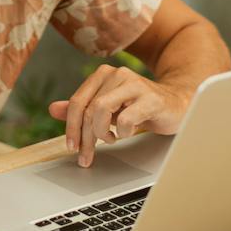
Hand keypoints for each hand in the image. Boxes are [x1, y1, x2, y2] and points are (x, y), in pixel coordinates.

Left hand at [48, 65, 193, 167]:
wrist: (178, 104)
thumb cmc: (140, 107)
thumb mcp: (109, 108)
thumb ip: (83, 108)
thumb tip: (53, 109)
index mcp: (103, 74)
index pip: (77, 101)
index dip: (71, 127)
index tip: (71, 147)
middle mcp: (116, 74)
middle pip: (88, 108)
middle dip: (84, 137)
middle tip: (86, 156)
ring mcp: (134, 84)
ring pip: (101, 110)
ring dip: (101, 133)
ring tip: (110, 139)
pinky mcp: (151, 98)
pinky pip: (125, 119)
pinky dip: (122, 132)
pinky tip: (127, 133)